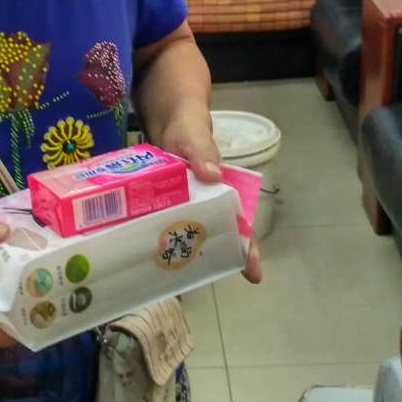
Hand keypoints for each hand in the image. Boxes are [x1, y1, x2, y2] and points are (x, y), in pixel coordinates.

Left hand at [158, 112, 262, 283]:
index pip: (241, 223)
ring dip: (182, 252)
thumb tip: (212, 175)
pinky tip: (146, 251)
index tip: (254, 274)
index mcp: (222, 193)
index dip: (247, 248)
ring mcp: (183, 207)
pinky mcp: (162, 205)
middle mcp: (206, 205)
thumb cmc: (189, 131)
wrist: (166, 123)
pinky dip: (158, 236)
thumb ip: (202, 152)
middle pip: (215, 236)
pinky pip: (162, 224)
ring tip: (171, 275)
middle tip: (201, 278)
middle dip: (213, 258)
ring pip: (187, 235)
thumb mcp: (195, 138)